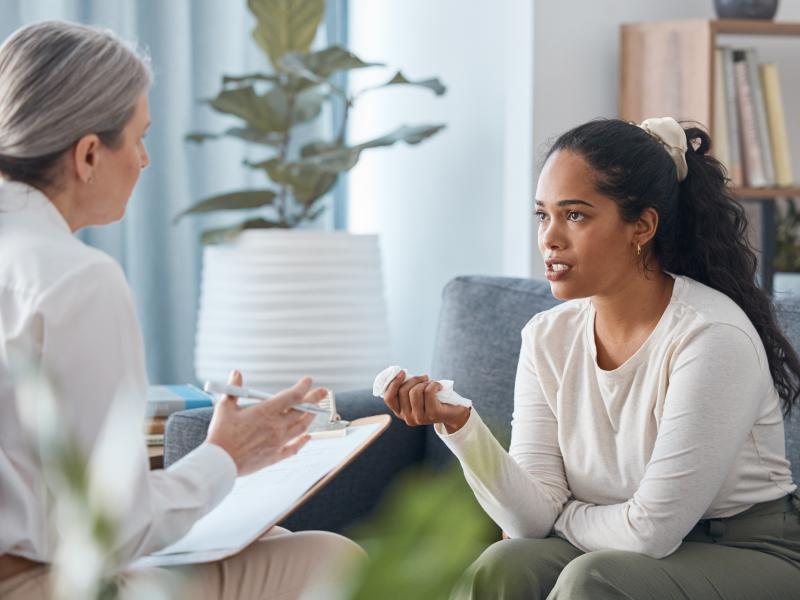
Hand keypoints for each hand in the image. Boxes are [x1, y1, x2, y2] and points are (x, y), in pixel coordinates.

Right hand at [206, 370, 326, 475]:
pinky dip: (303, 442)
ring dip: (310, 417)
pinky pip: (294, 448)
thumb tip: (236, 373)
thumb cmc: (221, 434)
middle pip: (302, 410)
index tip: (309, 380)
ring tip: (316, 411)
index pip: (292, 396)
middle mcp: (276, 426)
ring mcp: (278, 442)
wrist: (220, 462)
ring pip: (301, 427)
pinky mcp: (274, 456)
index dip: (303, 387)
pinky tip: (308, 437)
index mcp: (265, 412)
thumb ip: (234, 389)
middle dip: (314, 399)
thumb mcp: (224, 407)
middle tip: (323, 392)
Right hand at [383, 370, 469, 433]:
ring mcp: (420, 418)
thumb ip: (406, 387)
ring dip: (424, 382)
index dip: (393, 383)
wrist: (454, 413)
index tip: (402, 372)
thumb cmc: (432, 399)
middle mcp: (408, 418)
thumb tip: (399, 373)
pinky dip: (435, 384)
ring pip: (415, 391)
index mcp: (400, 413)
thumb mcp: (416, 394)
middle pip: (403, 391)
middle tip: (424, 377)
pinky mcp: (433, 414)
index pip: (389, 398)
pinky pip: (429, 391)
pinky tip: (439, 386)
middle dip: (414, 379)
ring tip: (431, 383)